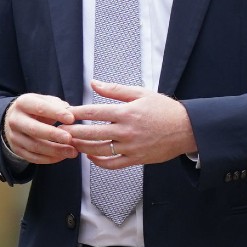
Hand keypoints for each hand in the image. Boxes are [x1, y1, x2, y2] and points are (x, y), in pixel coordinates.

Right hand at [2, 93, 80, 163]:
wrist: (16, 119)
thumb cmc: (36, 109)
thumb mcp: (45, 101)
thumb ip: (59, 106)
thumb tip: (73, 115)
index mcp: (23, 103)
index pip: (39, 108)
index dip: (56, 113)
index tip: (71, 119)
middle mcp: (15, 120)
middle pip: (34, 129)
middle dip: (53, 134)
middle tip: (69, 138)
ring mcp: (14, 136)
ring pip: (34, 146)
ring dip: (54, 150)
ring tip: (71, 152)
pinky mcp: (16, 149)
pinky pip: (33, 158)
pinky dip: (49, 159)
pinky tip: (61, 157)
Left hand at [65, 81, 197, 167]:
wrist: (186, 129)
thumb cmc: (164, 109)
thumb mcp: (140, 93)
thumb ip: (115, 90)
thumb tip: (93, 83)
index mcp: (126, 112)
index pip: (94, 112)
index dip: (76, 112)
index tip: (65, 112)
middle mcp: (126, 131)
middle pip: (92, 133)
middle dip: (73, 132)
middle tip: (59, 131)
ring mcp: (131, 147)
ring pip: (99, 150)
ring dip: (82, 147)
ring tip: (71, 143)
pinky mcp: (136, 159)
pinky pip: (112, 164)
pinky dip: (98, 162)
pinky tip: (90, 155)